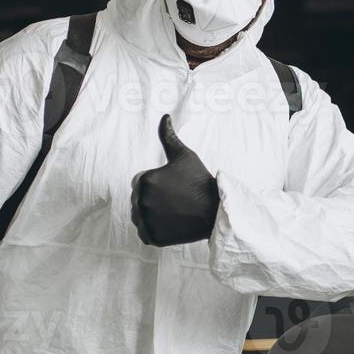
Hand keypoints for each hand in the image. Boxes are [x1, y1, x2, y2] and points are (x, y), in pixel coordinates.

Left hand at [131, 114, 219, 246]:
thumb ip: (168, 137)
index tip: (174, 187)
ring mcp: (146, 221)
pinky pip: (145, 233)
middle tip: (176, 200)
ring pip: (140, 216)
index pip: (140, 182)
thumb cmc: (199, 182)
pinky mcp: (152, 237)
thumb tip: (164, 116)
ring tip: (173, 212)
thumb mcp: (185, 156)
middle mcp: (141, 201)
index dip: (158, 183)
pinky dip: (154, 230)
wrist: (214, 212)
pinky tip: (171, 224)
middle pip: (139, 200)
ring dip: (151, 215)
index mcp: (144, 180)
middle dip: (154, 199)